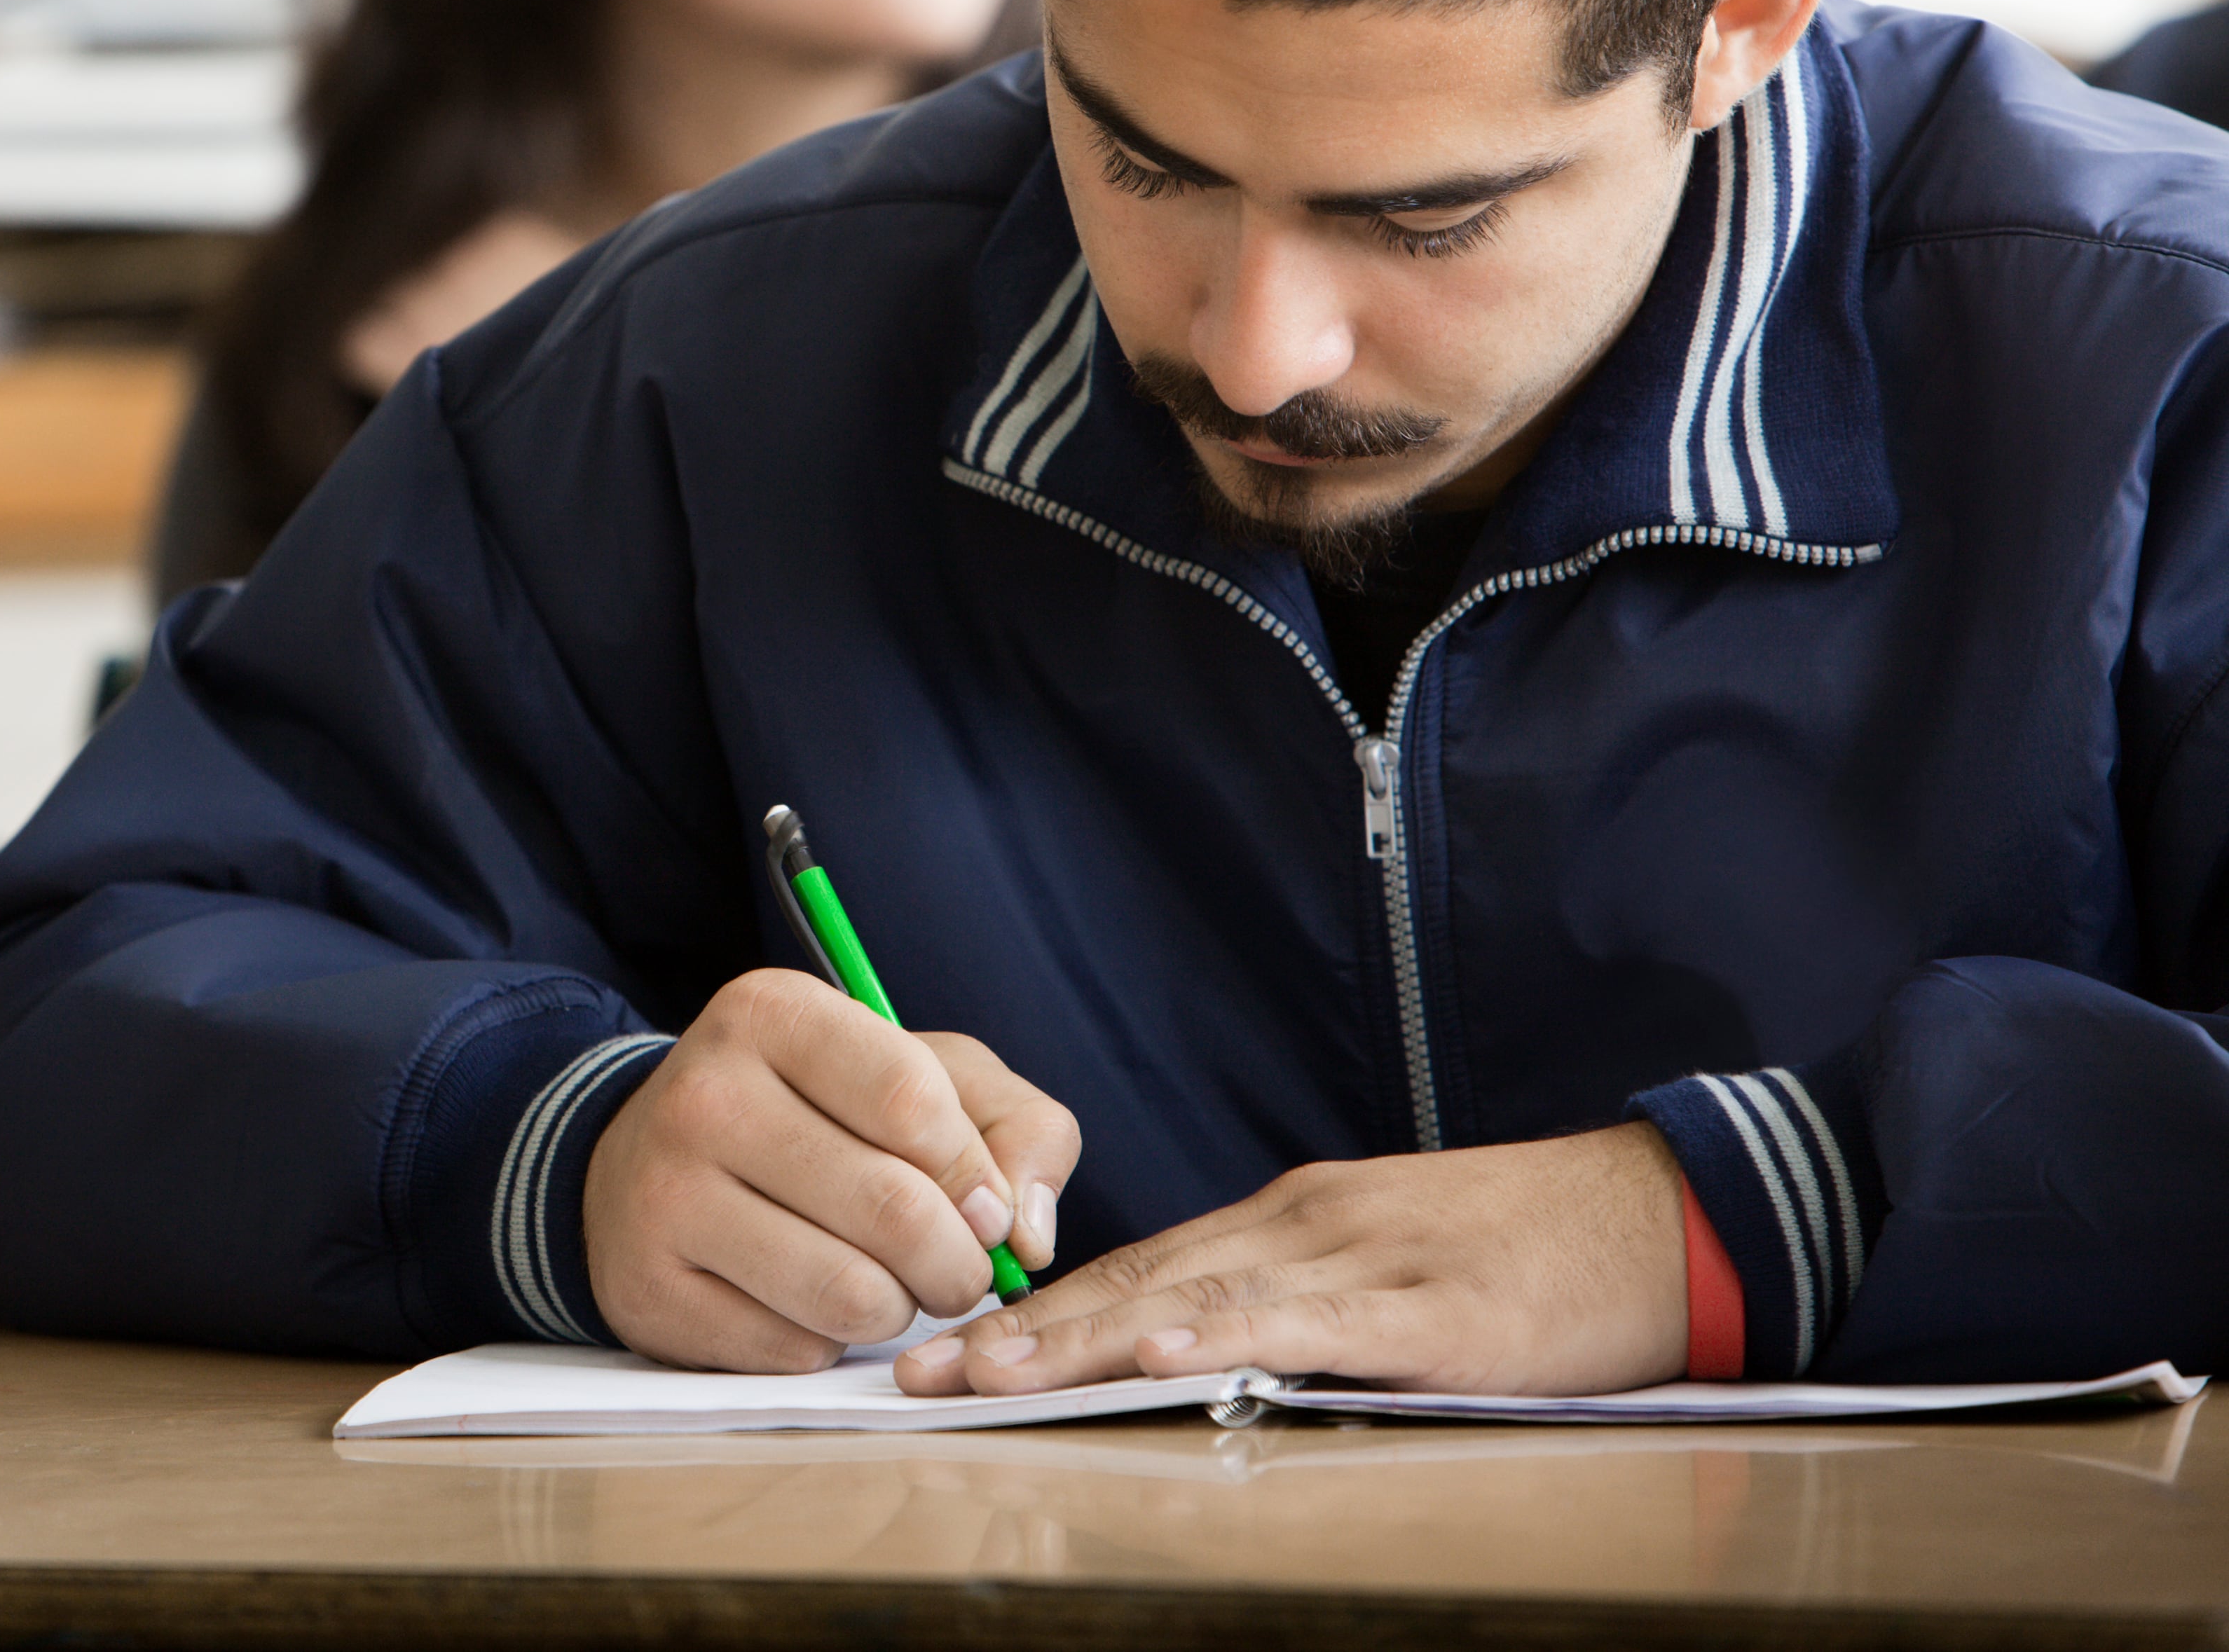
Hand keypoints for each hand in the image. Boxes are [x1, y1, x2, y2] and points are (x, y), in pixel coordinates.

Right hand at [582, 967, 1081, 1372]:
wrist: (648, 1166)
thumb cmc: (817, 1118)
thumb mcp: (923, 1076)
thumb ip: (1015, 1126)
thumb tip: (1026, 1233)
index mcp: (772, 1013)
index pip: (913, 1100)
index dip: (973, 1172)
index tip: (982, 1204)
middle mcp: (703, 1094)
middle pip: (893, 1207)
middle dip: (956, 1262)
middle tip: (954, 1269)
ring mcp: (664, 1196)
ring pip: (849, 1293)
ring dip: (899, 1308)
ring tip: (889, 1286)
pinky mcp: (649, 1291)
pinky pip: (794, 1348)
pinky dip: (828, 1341)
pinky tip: (807, 1302)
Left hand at [893, 1121, 1686, 1396]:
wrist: (1664, 1219)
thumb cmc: (1528, 1255)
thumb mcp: (1388, 1268)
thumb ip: (1297, 1305)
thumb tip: (1196, 1353)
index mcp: (1292, 1222)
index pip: (1137, 1266)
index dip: (1038, 1311)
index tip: (950, 1348)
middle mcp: (1306, 1227)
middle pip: (1141, 1278)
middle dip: (1025, 1330)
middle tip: (925, 1370)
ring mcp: (1366, 1261)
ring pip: (1200, 1296)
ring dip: (1089, 1335)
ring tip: (996, 1368)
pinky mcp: (1433, 1310)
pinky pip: (1313, 1324)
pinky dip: (1233, 1335)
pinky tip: (1167, 1351)